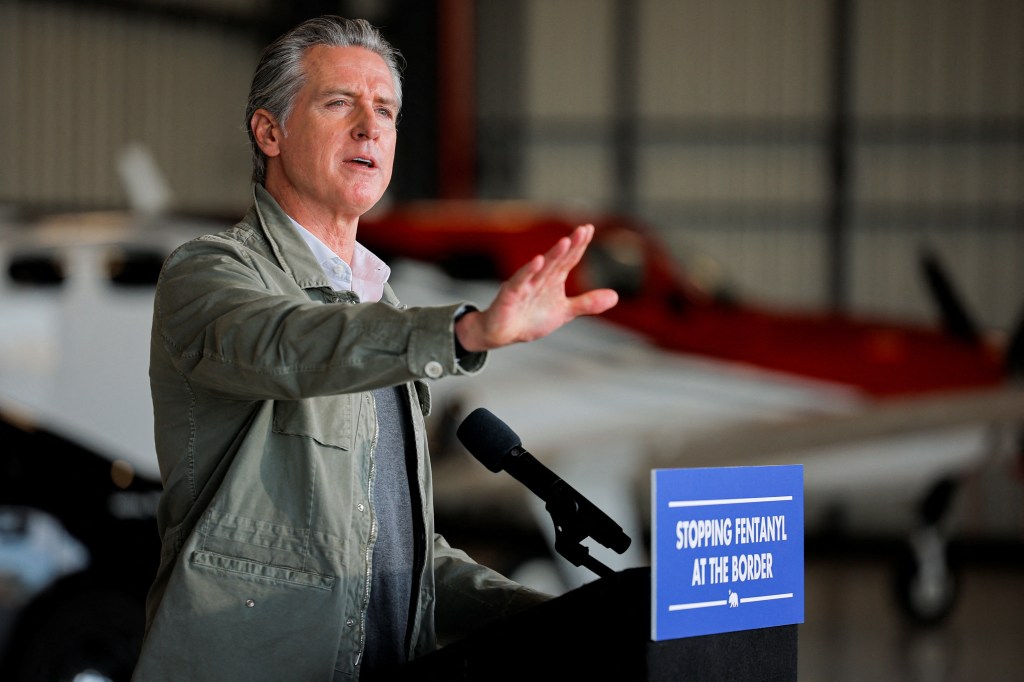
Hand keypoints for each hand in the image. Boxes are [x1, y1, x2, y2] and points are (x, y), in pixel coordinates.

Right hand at [455, 224, 618, 351]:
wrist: (502, 333)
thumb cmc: (530, 318)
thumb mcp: (564, 312)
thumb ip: (587, 303)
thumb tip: (615, 296)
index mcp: (553, 280)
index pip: (569, 259)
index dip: (579, 246)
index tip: (589, 229)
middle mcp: (540, 278)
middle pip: (557, 259)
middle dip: (570, 245)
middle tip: (582, 229)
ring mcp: (525, 285)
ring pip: (541, 268)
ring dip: (553, 255)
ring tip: (565, 242)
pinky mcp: (511, 294)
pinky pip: (520, 281)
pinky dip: (528, 271)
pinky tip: (537, 261)